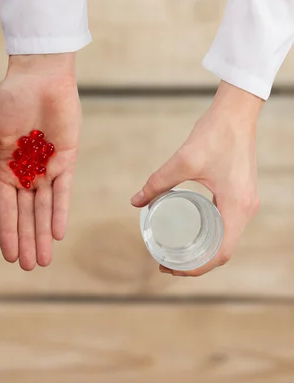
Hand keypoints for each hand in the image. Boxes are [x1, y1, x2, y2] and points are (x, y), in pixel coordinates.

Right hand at [0, 54, 80, 270]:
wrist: (39, 77)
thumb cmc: (8, 101)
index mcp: (3, 169)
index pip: (4, 208)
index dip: (7, 232)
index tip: (10, 256)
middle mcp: (25, 174)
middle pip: (25, 214)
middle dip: (27, 241)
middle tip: (30, 267)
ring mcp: (46, 169)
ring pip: (44, 208)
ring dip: (42, 234)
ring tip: (44, 259)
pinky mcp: (66, 161)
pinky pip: (63, 191)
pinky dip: (59, 211)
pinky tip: (57, 232)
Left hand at [131, 81, 263, 276]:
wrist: (236, 113)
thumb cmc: (213, 135)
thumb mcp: (181, 162)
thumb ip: (157, 182)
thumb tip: (135, 201)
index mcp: (236, 207)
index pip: (221, 253)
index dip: (197, 268)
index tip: (172, 269)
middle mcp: (246, 209)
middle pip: (223, 250)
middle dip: (196, 263)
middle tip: (167, 264)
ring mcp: (246, 202)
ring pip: (226, 239)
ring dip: (203, 251)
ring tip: (175, 253)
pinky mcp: (241, 195)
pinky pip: (228, 225)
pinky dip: (210, 237)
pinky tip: (190, 235)